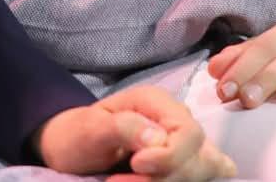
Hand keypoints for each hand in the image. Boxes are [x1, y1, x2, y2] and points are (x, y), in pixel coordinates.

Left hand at [36, 84, 234, 179]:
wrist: (71, 151)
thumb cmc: (78, 136)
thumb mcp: (91, 128)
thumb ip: (123, 127)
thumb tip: (159, 140)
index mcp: (156, 102)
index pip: (188, 132)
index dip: (171, 155)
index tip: (136, 165)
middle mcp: (176, 119)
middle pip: (200, 155)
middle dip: (166, 175)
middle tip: (121, 181)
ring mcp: (183, 143)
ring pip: (202, 170)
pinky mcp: (182, 163)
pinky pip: (204, 173)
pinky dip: (191, 180)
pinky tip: (169, 181)